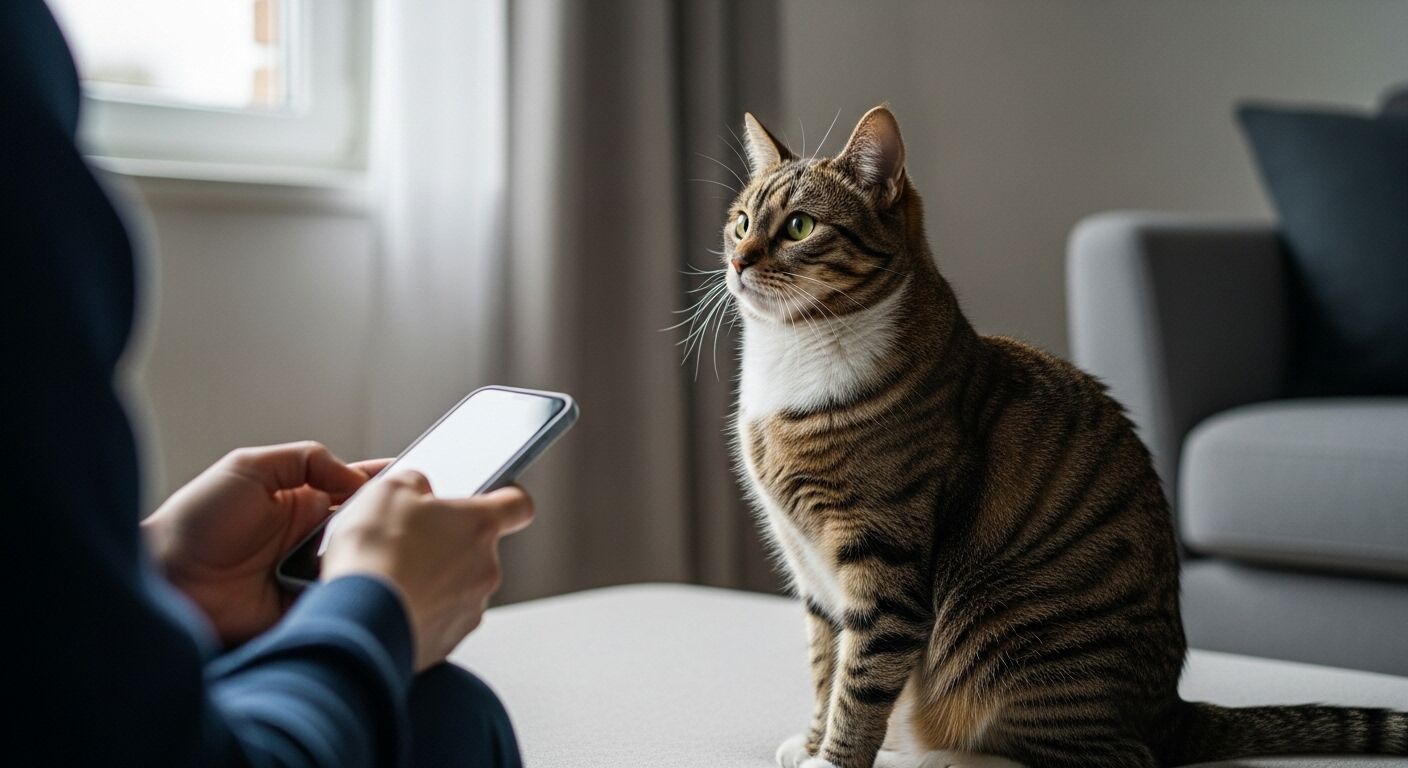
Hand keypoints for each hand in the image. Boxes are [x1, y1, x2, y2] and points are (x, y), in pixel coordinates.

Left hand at [143, 441, 389, 645]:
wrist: (164, 580)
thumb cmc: (194, 522)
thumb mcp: (249, 467)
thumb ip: (307, 459)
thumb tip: (356, 476)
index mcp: (304, 503)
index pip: (360, 491)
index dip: (389, 486)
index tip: (418, 482)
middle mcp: (314, 541)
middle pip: (371, 530)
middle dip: (392, 525)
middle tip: (413, 519)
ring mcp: (312, 579)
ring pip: (363, 567)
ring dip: (376, 560)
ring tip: (393, 552)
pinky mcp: (307, 612)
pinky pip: (343, 603)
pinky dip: (356, 596)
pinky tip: (366, 585)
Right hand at [321, 470, 533, 670]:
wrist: (358, 620)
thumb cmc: (376, 554)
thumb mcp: (389, 491)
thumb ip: (415, 484)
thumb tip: (419, 492)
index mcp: (479, 525)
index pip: (518, 505)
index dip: (506, 499)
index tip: (493, 499)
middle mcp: (486, 568)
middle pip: (479, 549)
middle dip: (449, 545)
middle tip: (410, 542)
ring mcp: (471, 608)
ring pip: (459, 586)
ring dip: (434, 580)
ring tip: (394, 576)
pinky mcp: (450, 640)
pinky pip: (441, 617)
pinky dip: (421, 610)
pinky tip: (391, 604)